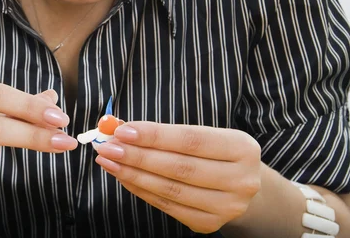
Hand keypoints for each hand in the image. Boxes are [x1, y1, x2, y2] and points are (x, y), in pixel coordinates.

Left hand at [94, 122, 261, 233]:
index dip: (154, 136)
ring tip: (108, 161)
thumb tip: (116, 126)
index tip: (121, 131)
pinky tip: (123, 177)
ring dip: (133, 174)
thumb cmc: (211, 152)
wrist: (238, 184)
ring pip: (171, 189)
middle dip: (137, 156)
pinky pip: (167, 206)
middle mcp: (241, 179)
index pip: (191, 140)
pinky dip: (141, 190)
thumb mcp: (199, 134)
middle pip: (180, 167)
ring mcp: (227, 206)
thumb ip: (161, 132)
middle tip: (107, 147)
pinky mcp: (209, 223)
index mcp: (242, 148)